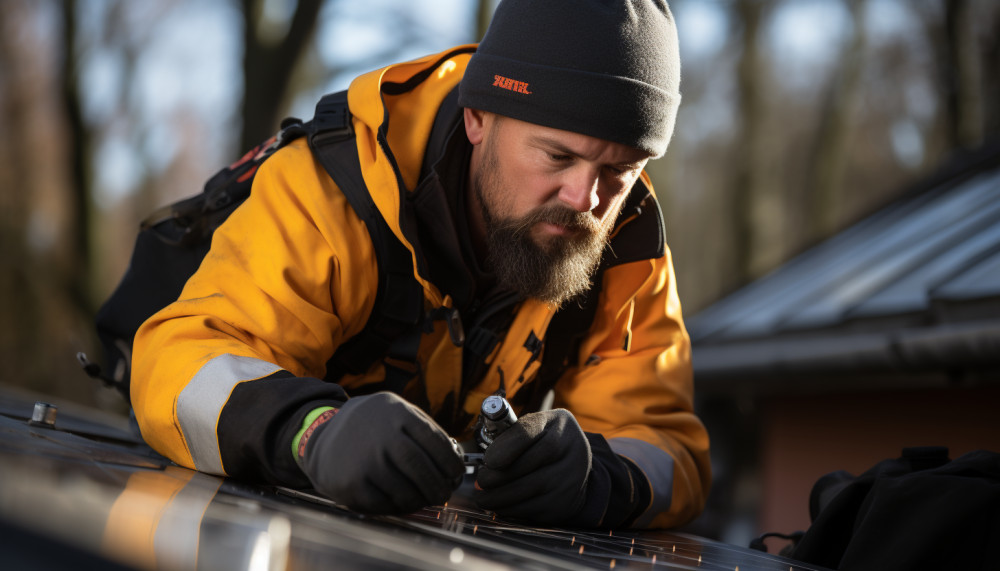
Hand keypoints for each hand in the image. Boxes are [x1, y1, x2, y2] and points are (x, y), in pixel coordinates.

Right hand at [300, 392, 463, 513]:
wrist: (324, 439)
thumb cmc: (371, 428)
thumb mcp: (395, 413)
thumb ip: (424, 430)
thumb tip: (456, 462)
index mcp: (396, 412)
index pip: (434, 441)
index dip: (450, 462)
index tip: (456, 474)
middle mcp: (380, 434)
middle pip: (420, 467)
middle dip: (437, 485)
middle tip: (444, 494)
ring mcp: (364, 459)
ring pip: (404, 489)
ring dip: (420, 500)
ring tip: (425, 499)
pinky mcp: (351, 484)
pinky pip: (384, 503)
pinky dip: (398, 507)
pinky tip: (403, 502)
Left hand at [474, 408, 591, 524]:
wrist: (578, 465)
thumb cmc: (547, 441)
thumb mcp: (537, 427)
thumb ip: (511, 436)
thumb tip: (485, 467)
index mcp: (559, 423)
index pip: (526, 432)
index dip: (502, 448)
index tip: (488, 460)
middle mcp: (570, 449)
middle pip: (522, 465)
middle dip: (493, 477)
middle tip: (481, 481)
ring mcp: (570, 478)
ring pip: (523, 491)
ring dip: (495, 496)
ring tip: (483, 496)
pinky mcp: (565, 503)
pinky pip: (529, 509)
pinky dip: (509, 509)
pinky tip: (501, 504)